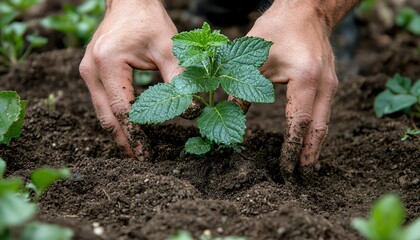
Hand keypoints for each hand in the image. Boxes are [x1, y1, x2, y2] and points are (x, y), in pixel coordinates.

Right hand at [79, 0, 181, 159]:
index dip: (135, 136)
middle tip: (140, 160)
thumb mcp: (168, 48)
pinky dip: (117, 117)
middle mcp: (91, 70)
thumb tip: (192, 110)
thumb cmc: (148, 20)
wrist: (129, 0)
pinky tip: (131, 127)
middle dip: (124, 140)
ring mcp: (88, 71)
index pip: (122, 111)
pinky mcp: (92, 72)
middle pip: (107, 117)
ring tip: (137, 149)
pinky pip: (103, 101)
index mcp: (108, 64)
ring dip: (119, 131)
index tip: (145, 156)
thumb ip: (179, 80)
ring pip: (103, 112)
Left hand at [247, 2, 338, 177]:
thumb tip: (228, 117)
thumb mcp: (253, 58)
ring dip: (314, 146)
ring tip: (306, 166)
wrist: (306, 10)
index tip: (284, 168)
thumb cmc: (277, 30)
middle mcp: (324, 85)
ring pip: (324, 123)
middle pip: (318, 130)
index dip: (291, 149)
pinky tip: (308, 140)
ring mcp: (331, 85)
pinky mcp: (331, 83)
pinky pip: (324, 113)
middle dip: (308, 155)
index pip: (298, 124)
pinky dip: (316, 130)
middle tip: (301, 177)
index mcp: (305, 79)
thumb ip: (242, 89)